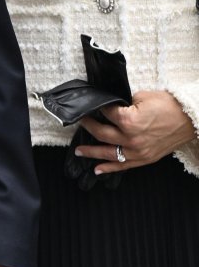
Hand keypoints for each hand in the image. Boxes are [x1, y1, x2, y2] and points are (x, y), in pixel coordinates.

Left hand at [75, 90, 195, 174]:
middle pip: (101, 133)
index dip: (99, 108)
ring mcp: (136, 151)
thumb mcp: (144, 96)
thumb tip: (113, 105)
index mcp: (128, 120)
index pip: (106, 113)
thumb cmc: (170, 106)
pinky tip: (97, 169)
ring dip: (91, 152)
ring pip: (108, 153)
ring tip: (79, 151)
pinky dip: (108, 168)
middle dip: (88, 127)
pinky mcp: (144, 159)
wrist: (190, 119)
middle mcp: (130, 138)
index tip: (92, 107)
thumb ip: (125, 102)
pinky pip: (122, 166)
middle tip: (81, 124)